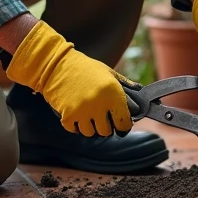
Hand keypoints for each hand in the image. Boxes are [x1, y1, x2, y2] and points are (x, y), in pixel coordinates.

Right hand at [6, 20, 134, 135]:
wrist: (57, 65)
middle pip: (106, 131)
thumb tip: (141, 93)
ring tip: (87, 113)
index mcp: (113, 93)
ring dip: (90, 126)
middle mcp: (99, 104)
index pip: (124, 123)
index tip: (120, 124)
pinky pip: (75, 130)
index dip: (123, 125)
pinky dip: (76, 125)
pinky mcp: (68, 115)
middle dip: (105, 125)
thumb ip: (125, 85)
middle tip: (100, 116)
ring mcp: (83, 111)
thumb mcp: (109, 72)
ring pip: (90, 133)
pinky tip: (76, 114)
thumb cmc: (85, 68)